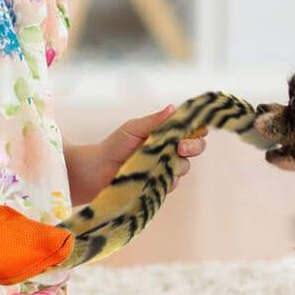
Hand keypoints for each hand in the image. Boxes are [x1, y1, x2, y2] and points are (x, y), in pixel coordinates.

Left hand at [69, 104, 207, 204]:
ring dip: (176, 163)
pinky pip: (171, 184)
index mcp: (166, 134)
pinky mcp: (159, 186)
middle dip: (194, 146)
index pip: (191, 130)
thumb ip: (154, 121)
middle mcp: (170, 151)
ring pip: (184, 167)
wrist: (96, 170)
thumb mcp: (133, 129)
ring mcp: (166, 170)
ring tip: (158, 161)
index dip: (198, 129)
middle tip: (181, 147)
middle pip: (196, 148)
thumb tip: (173, 108)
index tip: (195, 128)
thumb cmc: (114, 146)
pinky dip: (165, 179)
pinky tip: (153, 176)